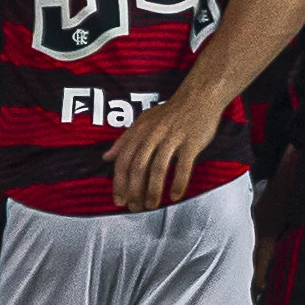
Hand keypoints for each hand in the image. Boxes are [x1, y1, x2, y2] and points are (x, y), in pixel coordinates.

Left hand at [104, 93, 221, 210]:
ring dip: (153, 190)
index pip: (123, 160)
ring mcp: (172, 138)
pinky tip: (175, 196)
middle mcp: (153, 135)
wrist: (198, 96)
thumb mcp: (142, 122)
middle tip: (135, 208)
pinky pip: (184, 165)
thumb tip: (106, 157)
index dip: (119, 183)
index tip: (119, 200)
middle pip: (138, 167)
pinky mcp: (191, 141)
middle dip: (134, 191)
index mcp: (139, 132)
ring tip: (152, 205)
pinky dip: (179, 182)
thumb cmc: (170, 112)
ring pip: (158, 168)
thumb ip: (124, 140)